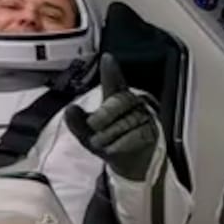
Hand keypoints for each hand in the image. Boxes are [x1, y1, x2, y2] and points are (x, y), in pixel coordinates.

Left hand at [65, 55, 160, 180]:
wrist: (129, 165)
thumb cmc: (110, 142)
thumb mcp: (87, 134)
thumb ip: (77, 123)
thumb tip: (70, 110)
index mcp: (116, 97)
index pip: (114, 81)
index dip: (111, 71)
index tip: (107, 58)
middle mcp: (133, 103)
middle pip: (121, 100)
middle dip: (105, 113)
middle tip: (93, 124)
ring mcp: (145, 117)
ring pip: (128, 120)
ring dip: (111, 134)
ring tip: (101, 143)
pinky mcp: (153, 132)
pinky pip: (137, 134)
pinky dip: (122, 143)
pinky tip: (113, 148)